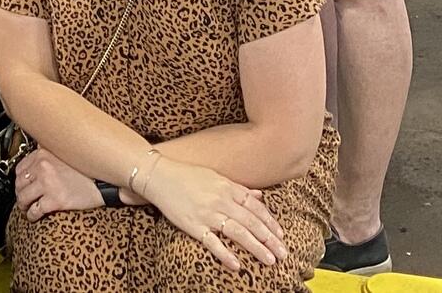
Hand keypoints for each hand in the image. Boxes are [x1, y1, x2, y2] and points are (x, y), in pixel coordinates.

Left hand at [15, 148, 103, 219]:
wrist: (105, 182)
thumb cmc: (89, 169)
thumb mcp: (67, 152)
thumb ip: (50, 149)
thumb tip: (39, 147)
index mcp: (44, 153)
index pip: (20, 167)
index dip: (19, 178)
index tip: (21, 183)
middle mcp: (43, 167)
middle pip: (20, 182)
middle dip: (19, 192)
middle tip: (22, 197)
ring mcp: (48, 184)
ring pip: (24, 197)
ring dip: (23, 204)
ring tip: (26, 207)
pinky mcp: (55, 200)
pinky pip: (35, 210)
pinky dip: (31, 215)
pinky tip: (33, 216)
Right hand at [142, 158, 286, 269]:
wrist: (158, 175)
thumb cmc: (188, 175)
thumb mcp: (216, 177)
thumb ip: (239, 188)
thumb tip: (259, 195)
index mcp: (228, 188)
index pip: (256, 207)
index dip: (270, 222)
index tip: (281, 236)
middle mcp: (221, 200)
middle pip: (251, 222)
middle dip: (269, 239)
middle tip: (283, 254)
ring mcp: (207, 213)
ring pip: (238, 232)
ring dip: (256, 247)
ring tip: (269, 260)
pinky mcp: (193, 225)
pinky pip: (212, 242)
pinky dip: (225, 254)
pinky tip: (237, 265)